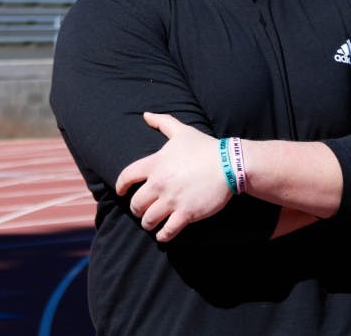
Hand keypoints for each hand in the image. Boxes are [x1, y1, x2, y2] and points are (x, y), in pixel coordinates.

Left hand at [115, 112, 231, 241]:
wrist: (229, 164)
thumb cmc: (204, 147)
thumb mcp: (182, 131)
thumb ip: (162, 122)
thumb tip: (146, 115)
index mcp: (155, 164)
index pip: (126, 177)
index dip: (120, 186)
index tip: (121, 192)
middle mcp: (159, 183)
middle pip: (136, 204)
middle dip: (137, 209)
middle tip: (141, 210)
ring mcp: (172, 200)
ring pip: (148, 220)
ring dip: (148, 223)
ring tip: (151, 223)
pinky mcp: (186, 214)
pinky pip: (167, 231)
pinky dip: (162, 235)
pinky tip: (163, 234)